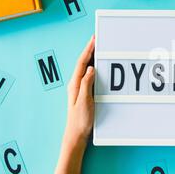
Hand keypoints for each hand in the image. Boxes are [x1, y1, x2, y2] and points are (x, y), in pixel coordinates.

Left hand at [63, 35, 94, 149]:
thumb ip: (86, 84)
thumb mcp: (84, 101)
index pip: (82, 62)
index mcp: (75, 84)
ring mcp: (79, 88)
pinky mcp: (84, 92)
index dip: (88, 49)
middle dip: (90, 49)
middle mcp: (76, 84)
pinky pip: (89, 75)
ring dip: (92, 57)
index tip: (94, 39)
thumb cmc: (79, 120)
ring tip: (99, 48)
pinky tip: (99, 66)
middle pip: (83, 62)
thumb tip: (90, 68)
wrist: (75, 134)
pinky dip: (94, 67)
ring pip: (86, 68)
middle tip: (98, 39)